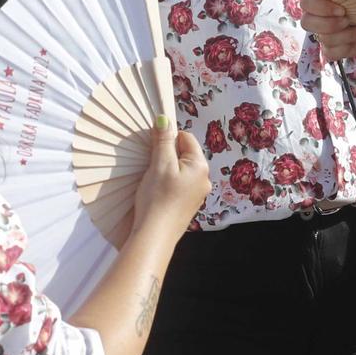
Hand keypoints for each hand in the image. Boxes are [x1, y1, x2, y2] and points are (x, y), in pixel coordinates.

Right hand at [132, 116, 210, 230]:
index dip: (168, 139)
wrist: (155, 235)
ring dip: (165, 171)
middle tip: (152, 167)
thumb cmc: (158, 198)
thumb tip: (164, 118)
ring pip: (180, 171)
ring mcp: (197, 194)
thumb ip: (163, 140)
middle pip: (183, 154)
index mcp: (200, 166)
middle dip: (166, 156)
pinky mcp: (187, 206)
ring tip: (153, 182)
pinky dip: (167, 185)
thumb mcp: (159, 164)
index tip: (153, 149)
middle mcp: (203, 179)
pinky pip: (178, 186)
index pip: (186, 138)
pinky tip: (157, 193)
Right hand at [299, 0, 355, 60]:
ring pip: (324, 39)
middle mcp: (316, 16)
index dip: (320, 7)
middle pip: (307, 23)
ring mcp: (322, 34)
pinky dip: (348, 47)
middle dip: (329, 24)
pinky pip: (331, 53)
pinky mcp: (331, 49)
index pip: (307, 2)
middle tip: (348, 20)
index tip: (342, 9)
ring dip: (347, 35)